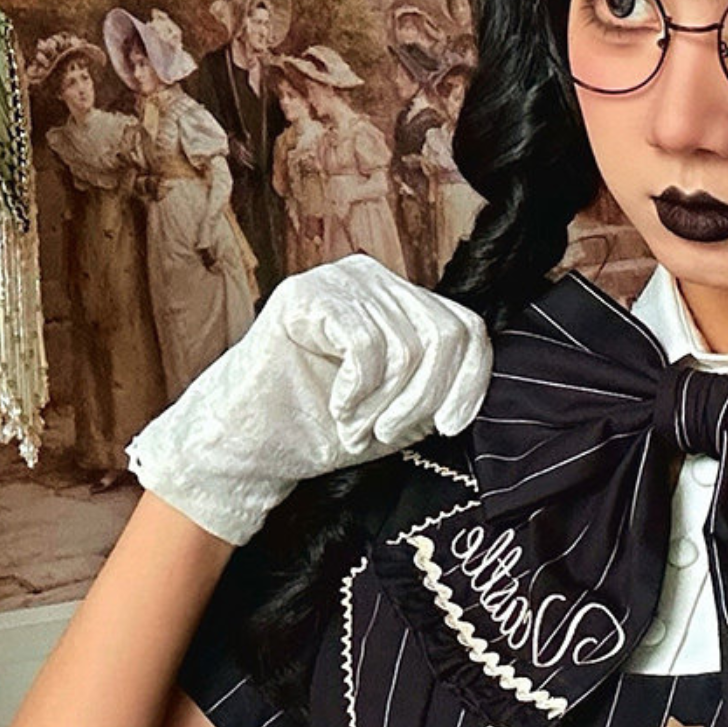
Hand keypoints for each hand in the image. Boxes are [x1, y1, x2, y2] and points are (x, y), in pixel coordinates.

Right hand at [125, 254, 492, 544]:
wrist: (251, 448)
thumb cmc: (320, 429)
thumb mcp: (399, 411)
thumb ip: (437, 389)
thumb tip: (475, 388)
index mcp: (401, 301)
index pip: (465, 326)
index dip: (469, 380)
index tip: (449, 426)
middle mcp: (374, 278)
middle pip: (444, 335)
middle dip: (421, 398)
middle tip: (386, 432)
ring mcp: (339, 280)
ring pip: (407, 347)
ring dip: (382, 404)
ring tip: (354, 427)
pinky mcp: (306, 294)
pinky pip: (366, 344)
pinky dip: (357, 391)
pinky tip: (338, 408)